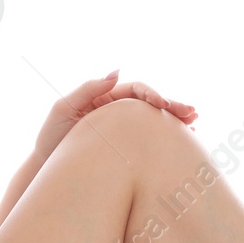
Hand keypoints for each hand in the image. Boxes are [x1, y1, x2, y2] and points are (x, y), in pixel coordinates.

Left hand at [32, 71, 197, 163]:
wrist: (49, 170)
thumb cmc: (52, 140)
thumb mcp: (63, 110)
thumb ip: (87, 90)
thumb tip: (117, 72)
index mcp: (106, 98)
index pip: (135, 91)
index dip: (152, 94)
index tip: (163, 105)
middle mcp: (118, 111)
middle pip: (151, 104)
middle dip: (173, 106)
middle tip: (192, 113)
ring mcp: (124, 130)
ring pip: (154, 121)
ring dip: (176, 121)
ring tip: (194, 124)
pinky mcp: (128, 148)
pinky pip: (151, 140)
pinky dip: (168, 138)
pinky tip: (186, 141)